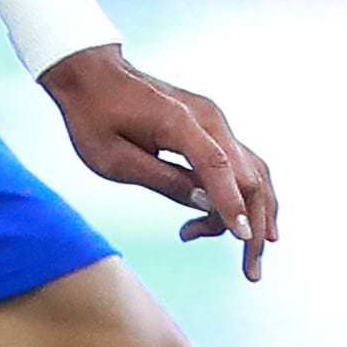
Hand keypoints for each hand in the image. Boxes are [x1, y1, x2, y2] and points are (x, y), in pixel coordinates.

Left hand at [37, 48, 278, 281]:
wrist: (92, 76)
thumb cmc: (94, 117)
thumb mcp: (114, 160)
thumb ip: (163, 180)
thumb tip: (206, 205)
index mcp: (180, 122)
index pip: (218, 168)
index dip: (233, 206)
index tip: (246, 241)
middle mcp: (209, 118)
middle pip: (249, 176)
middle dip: (253, 226)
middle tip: (250, 271)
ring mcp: (215, 121)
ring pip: (253, 173)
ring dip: (254, 215)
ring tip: (246, 256)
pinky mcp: (212, 128)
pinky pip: (240, 165)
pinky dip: (241, 197)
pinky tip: (229, 224)